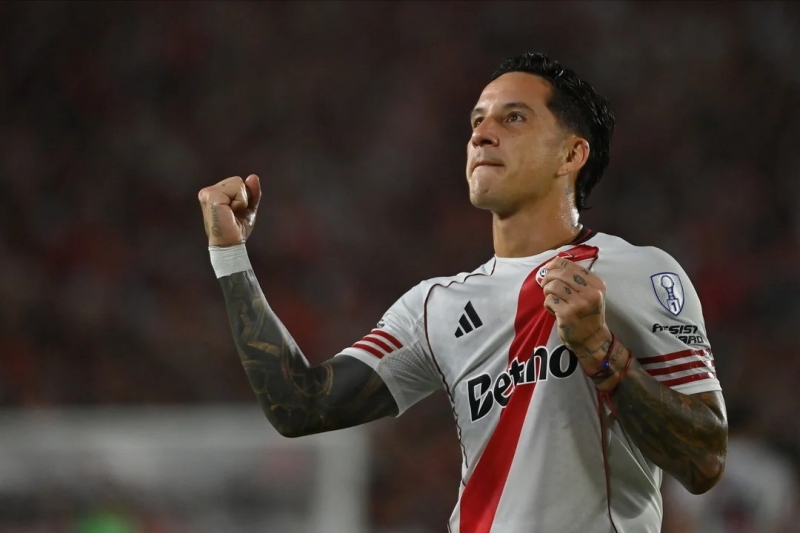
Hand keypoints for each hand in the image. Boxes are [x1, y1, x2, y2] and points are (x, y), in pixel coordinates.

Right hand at [197, 175, 260, 246]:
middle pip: (237, 180)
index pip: (237, 182)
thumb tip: (253, 176)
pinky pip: (237, 189)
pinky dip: (240, 202)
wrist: (231, 243)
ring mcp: (207, 193)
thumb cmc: (237, 228)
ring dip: (241, 200)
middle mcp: (207, 191)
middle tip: (233, 213)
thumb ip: (251, 192)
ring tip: (231, 213)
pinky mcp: (211, 196)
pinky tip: (230, 213)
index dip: (244, 196)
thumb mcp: (247, 207)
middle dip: (243, 197)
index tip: (235, 211)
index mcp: (213, 193)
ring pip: (238, 183)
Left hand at [540, 257, 611, 373]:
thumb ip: (575, 278)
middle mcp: (591, 292)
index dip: (554, 265)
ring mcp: (579, 304)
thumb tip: (552, 264)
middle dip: (548, 277)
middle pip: (560, 274)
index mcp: (596, 283)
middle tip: (545, 285)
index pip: (570, 265)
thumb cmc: (587, 313)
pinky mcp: (568, 314)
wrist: (592, 339)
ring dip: (547, 291)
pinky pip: (549, 300)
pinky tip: (554, 309)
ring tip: (551, 298)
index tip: (549, 270)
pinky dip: (548, 303)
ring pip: (553, 286)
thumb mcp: (589, 293)